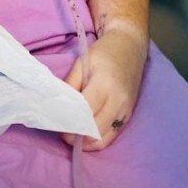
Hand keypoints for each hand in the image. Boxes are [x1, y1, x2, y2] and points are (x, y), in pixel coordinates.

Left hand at [61, 25, 147, 150]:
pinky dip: (98, 139)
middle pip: (95, 130)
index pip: (85, 112)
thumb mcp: (82, 62)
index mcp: (104, 84)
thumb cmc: (105, 52)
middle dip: (77, 135)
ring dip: (87, 142)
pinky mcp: (129, 114)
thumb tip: (60, 107)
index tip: (57, 123)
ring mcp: (126, 109)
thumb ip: (70, 85)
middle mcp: (118, 100)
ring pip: (105, 139)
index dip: (69, 121)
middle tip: (63, 132)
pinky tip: (87, 133)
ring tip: (74, 135)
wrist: (131, 45)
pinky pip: (113, 135)